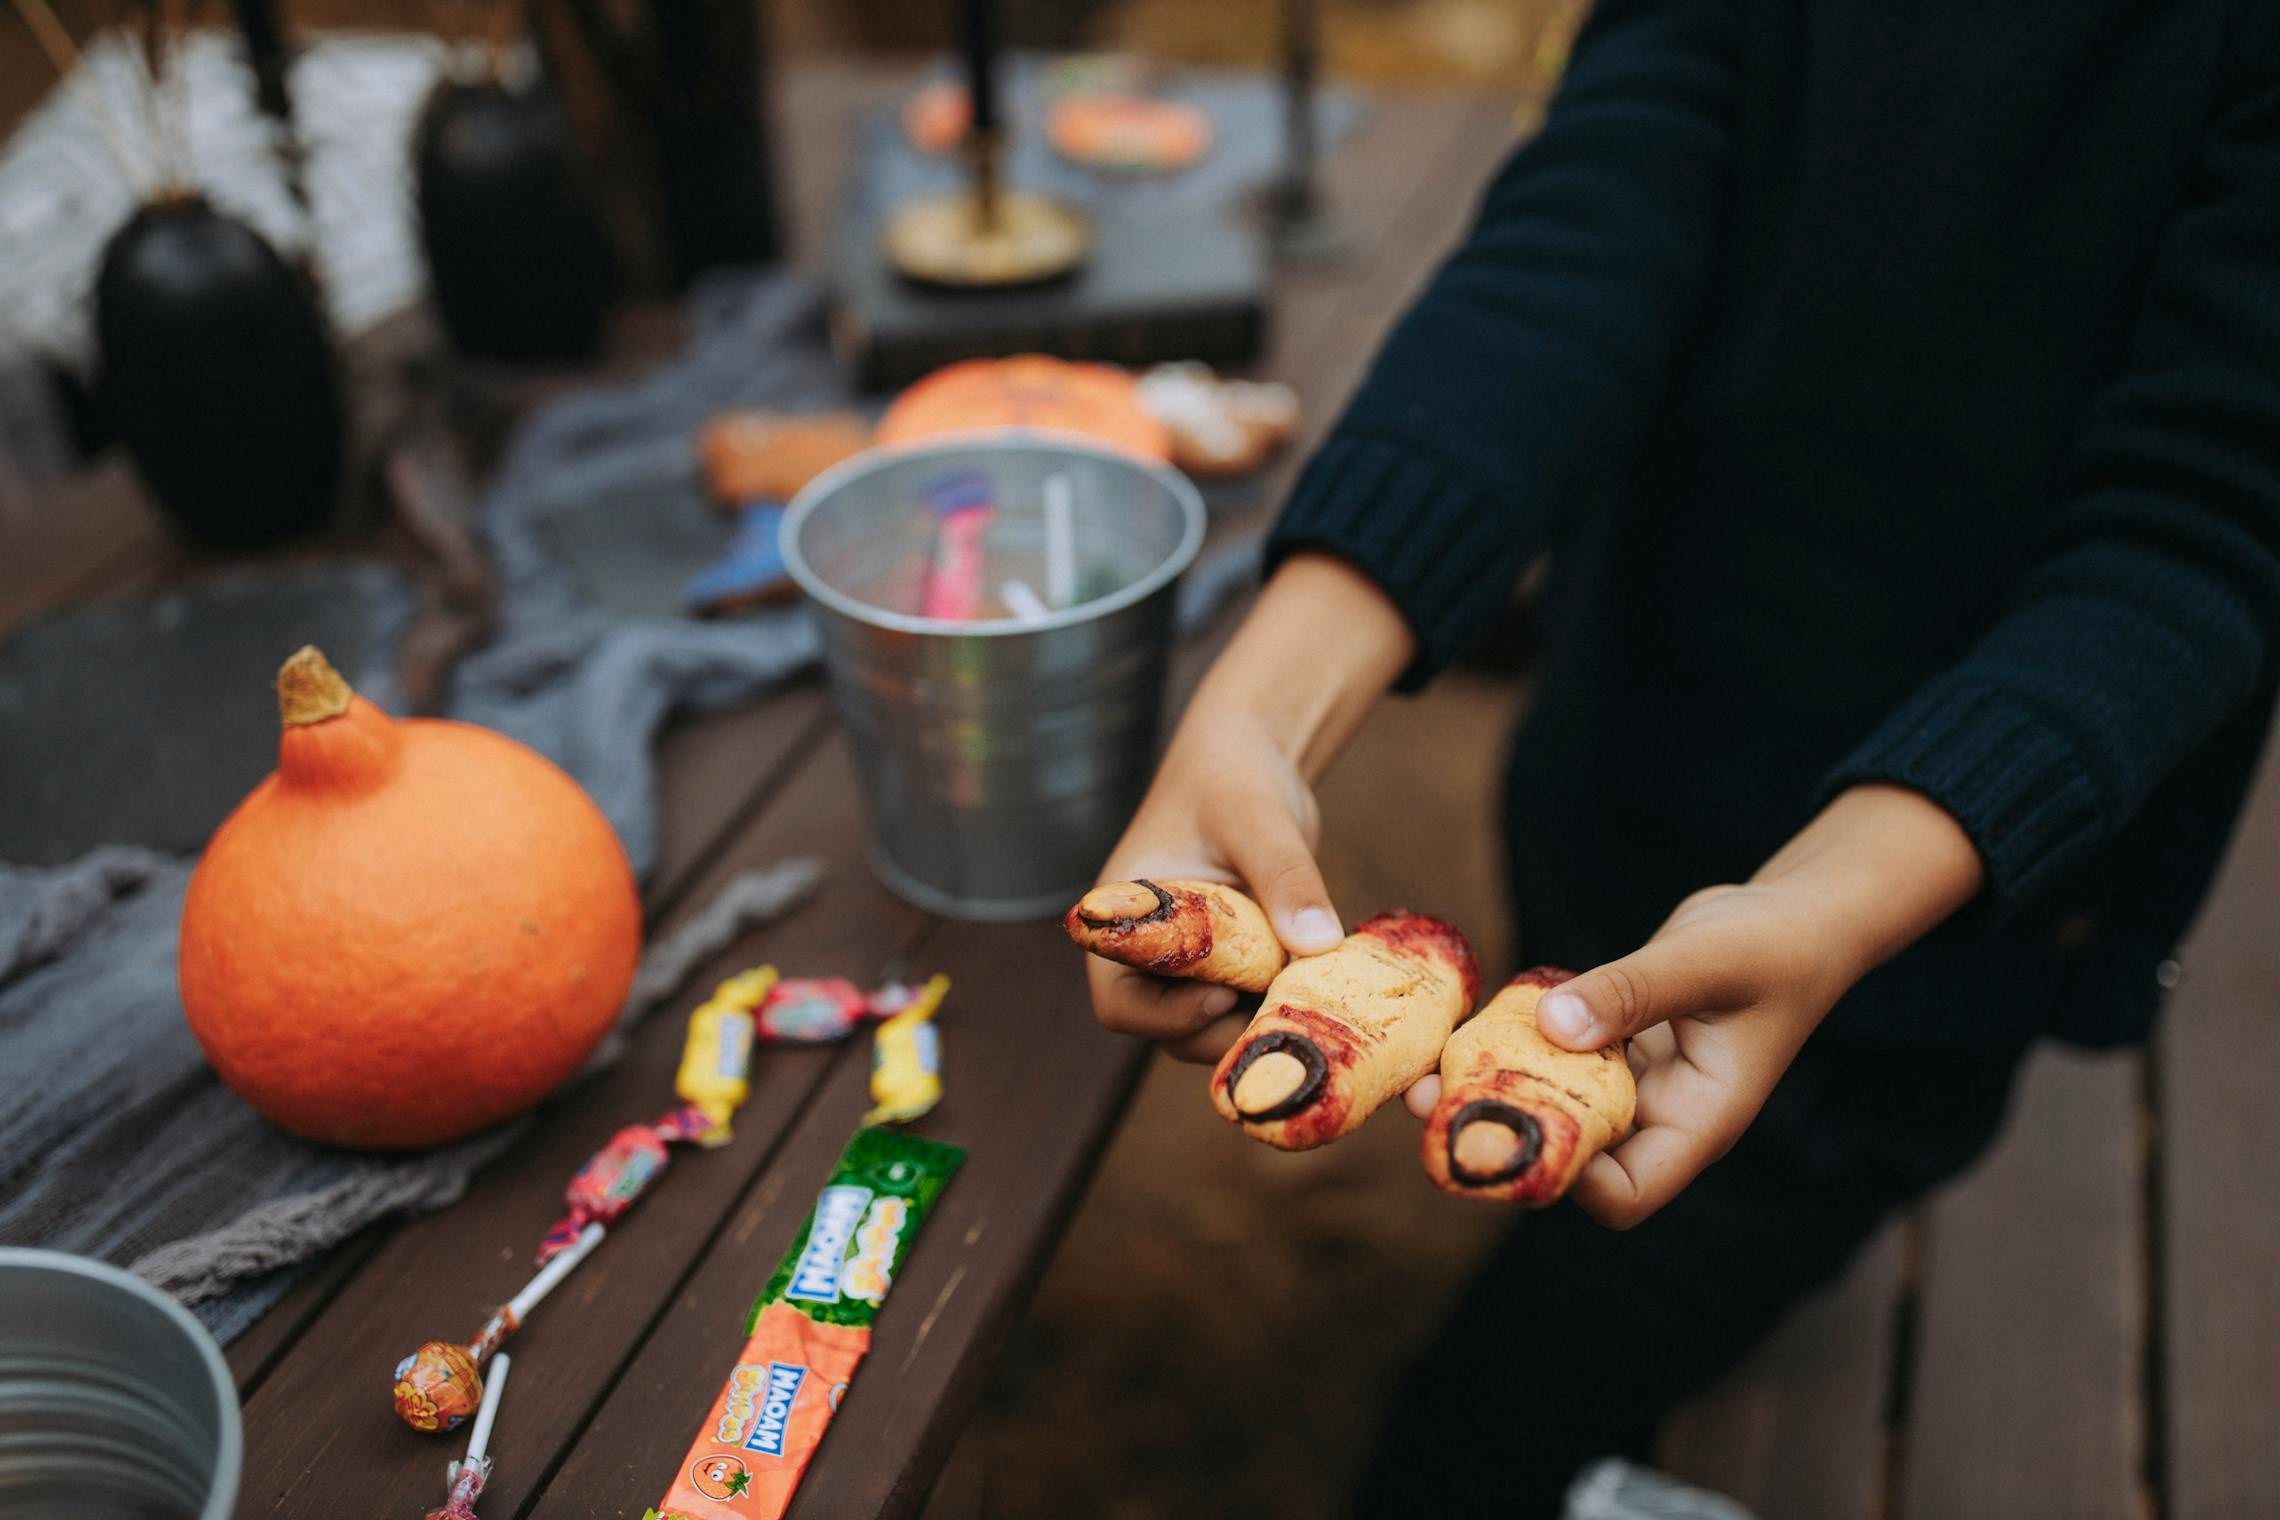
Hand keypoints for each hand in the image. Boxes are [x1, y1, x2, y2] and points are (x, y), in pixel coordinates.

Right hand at [1085, 553, 1414, 1060]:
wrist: (1254, 755)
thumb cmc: (1234, 774)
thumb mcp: (1259, 820)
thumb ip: (1286, 877)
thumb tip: (1320, 943)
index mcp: (1125, 919)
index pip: (1120, 1003)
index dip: (1167, 1017)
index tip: (1225, 996)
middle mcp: (1152, 949)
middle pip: (1171, 1030)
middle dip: (1226, 1031)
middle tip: (1287, 1009)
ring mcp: (1195, 960)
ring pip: (1216, 1026)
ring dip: (1260, 1020)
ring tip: (1312, 993)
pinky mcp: (1236, 962)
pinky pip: (1251, 1003)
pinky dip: (1283, 1002)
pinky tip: (1324, 985)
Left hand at [1403, 783, 1983, 1226]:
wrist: (1794, 916)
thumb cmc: (1772, 945)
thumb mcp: (1705, 960)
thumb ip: (1633, 991)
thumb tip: (1550, 1024)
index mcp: (1698, 1122)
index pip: (1626, 1193)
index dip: (1565, 1180)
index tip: (1506, 1130)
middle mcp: (1661, 1117)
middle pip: (1574, 1160)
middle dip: (1502, 1138)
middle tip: (1424, 1101)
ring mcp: (1636, 1085)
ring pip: (1556, 1111)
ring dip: (1494, 1095)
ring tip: (1423, 1070)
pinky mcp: (1615, 1048)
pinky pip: (1556, 1063)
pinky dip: (1515, 1051)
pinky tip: (1469, 1027)